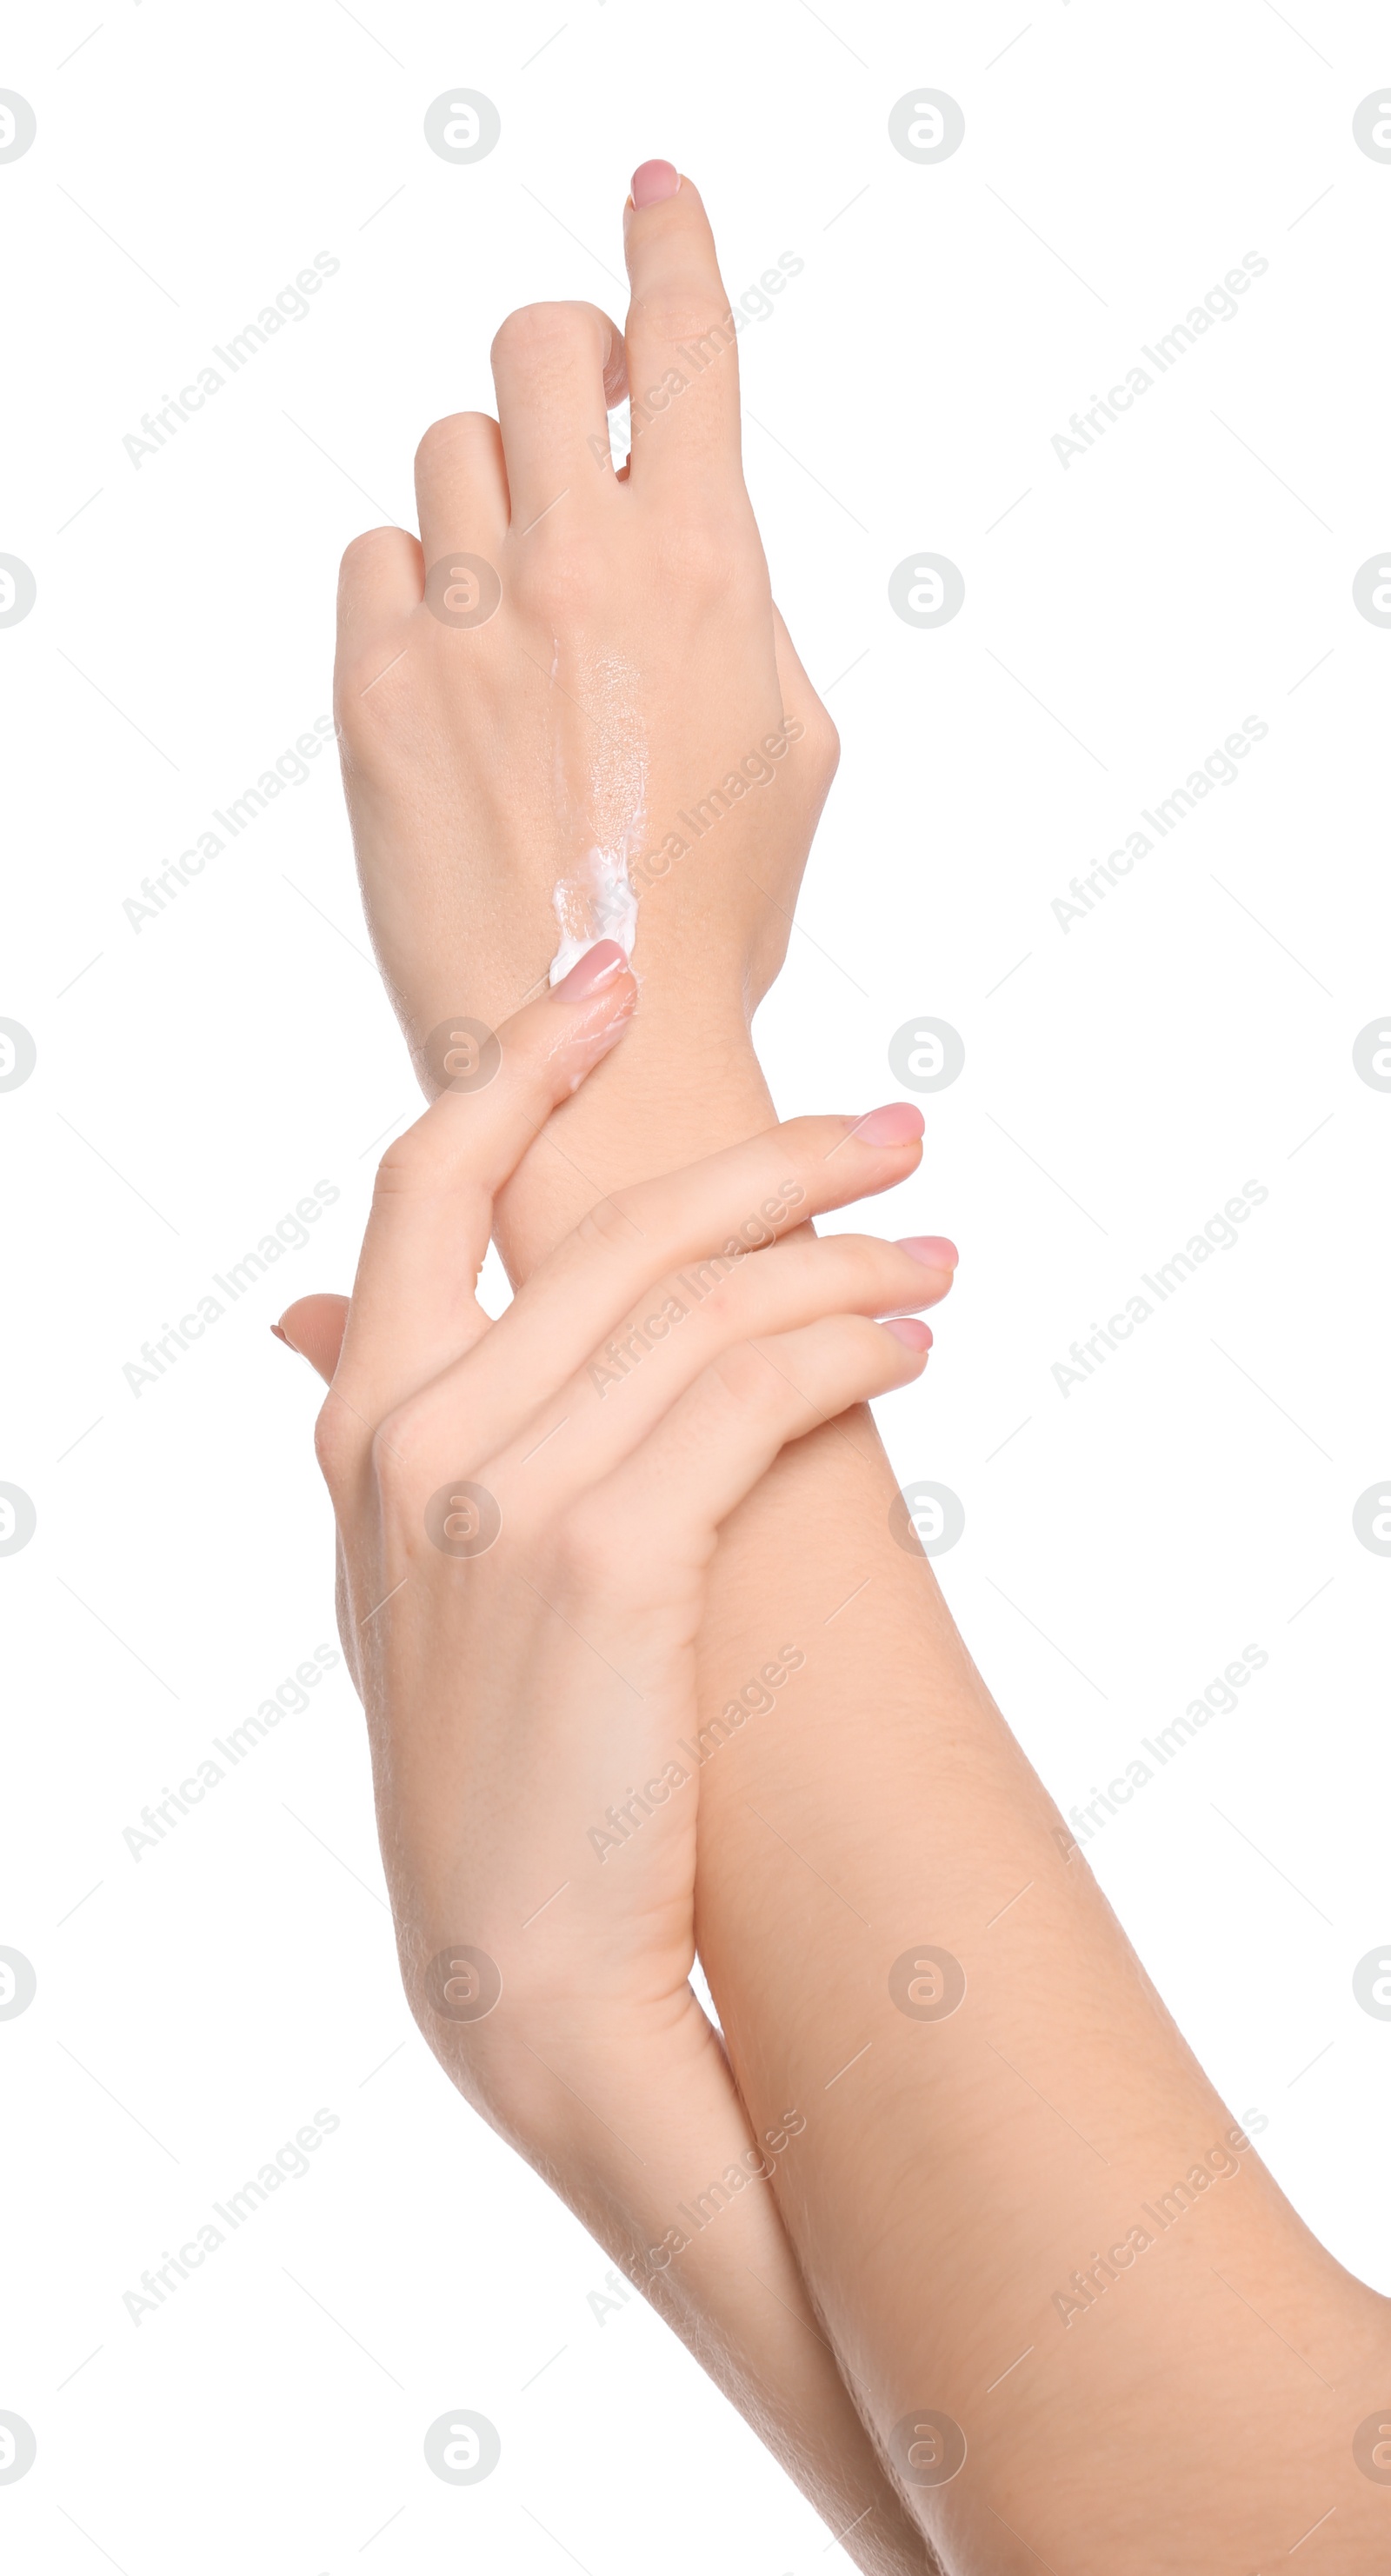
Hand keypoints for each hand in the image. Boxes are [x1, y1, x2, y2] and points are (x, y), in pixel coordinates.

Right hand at [279, 946, 951, 2088]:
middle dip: (774, 1160)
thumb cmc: (493, 1766)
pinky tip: (915, 1342)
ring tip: (938, 1251)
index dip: (524, 1062)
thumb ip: (377, 1429)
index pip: (426, 1183)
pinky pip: (757, 1392)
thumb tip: (315, 1310)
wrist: (526, 1968)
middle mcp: (411, 1440)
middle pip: (614, 1226)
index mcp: (361, 1428)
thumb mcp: (396, 1584)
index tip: (613, 982)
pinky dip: (852, 1348)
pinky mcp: (607, 1557)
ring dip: (846, 1258)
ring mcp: (502, 1494)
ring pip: (706, 1302)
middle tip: (895, 1131)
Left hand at [333, 163, 837, 1095]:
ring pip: (450, 450)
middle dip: (565, 361)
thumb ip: (740, 598)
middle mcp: (579, 571)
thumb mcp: (795, 740)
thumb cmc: (714, 907)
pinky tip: (460, 677)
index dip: (670, 247)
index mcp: (705, 570)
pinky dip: (419, 593)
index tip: (657, 195)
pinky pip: (379, 561)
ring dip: (491, 499)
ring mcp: (467, 626)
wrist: (602, 1041)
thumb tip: (682, 520)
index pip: (685, 344)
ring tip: (523, 611)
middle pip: (536, 343)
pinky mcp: (376, 690)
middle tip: (581, 418)